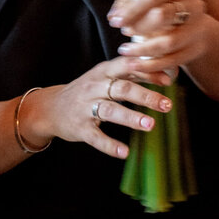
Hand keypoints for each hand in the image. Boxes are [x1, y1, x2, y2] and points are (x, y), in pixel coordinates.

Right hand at [20, 56, 174, 161]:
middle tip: (167, 105)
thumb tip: (166, 74)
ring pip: (110, 110)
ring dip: (131, 117)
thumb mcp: (105, 77)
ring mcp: (85, 107)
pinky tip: (124, 152)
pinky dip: (110, 145)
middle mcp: (94, 87)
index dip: (147, 72)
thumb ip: (132, 74)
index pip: (127, 67)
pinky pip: (95, 137)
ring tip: (150, 125)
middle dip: (145, 96)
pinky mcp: (79, 127)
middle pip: (122, 88)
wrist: (50, 108)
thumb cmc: (87, 90)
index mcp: (103, 72)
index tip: (168, 80)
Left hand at [107, 0, 212, 73]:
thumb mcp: (152, 0)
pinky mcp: (197, 48)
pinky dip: (152, 65)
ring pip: (168, 42)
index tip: (116, 21)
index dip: (132, 9)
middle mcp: (193, 6)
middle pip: (163, 15)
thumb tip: (113, 15)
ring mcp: (197, 29)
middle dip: (139, 26)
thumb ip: (129, 2)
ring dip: (142, 49)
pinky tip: (136, 65)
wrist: (197, 28)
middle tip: (125, 32)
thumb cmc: (167, 10)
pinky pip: (173, 60)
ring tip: (125, 51)